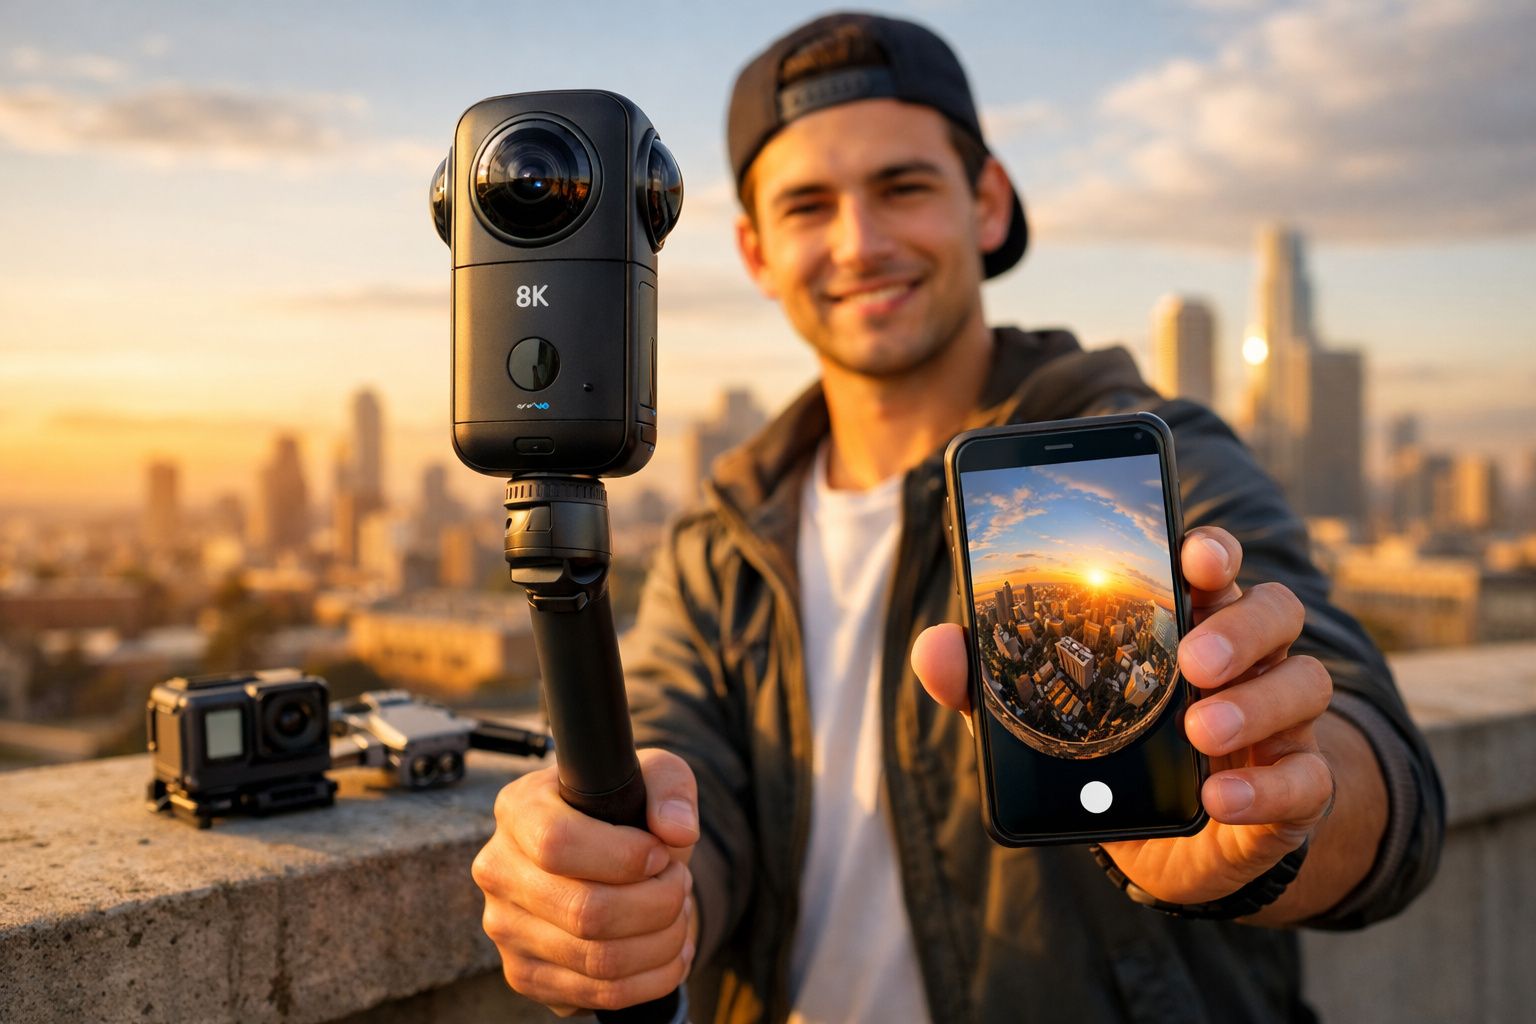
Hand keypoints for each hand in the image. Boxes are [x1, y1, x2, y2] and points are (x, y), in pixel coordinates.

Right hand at [472, 748, 699, 1012]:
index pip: (558, 844)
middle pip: (585, 912)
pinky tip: (669, 948)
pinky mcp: (525, 975)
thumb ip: (670, 789)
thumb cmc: (626, 811)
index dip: (624, 857)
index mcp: (518, 810)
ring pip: (600, 961)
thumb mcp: (653, 775)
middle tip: (679, 884)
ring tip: (679, 914)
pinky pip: (602, 995)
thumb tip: (677, 831)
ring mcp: (506, 930)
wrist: (606, 859)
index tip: (660, 853)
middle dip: (658, 902)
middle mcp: (498, 871)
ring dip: (663, 941)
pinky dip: (654, 977)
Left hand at [912, 526, 1335, 905]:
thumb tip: (937, 647)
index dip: (1214, 551)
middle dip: (1239, 628)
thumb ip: (991, 680)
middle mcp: (1248, 662)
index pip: (1217, 566)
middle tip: (1190, 662)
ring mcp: (1281, 723)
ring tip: (1199, 731)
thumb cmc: (1113, 755)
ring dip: (1255, 705)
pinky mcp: (1296, 790)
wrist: (1177, 847)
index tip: (1195, 552)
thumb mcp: (1044, 717)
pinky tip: (1219, 798)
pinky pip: (1309, 779)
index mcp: (1191, 624)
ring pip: (1306, 684)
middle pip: (1276, 611)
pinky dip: (1265, 787)